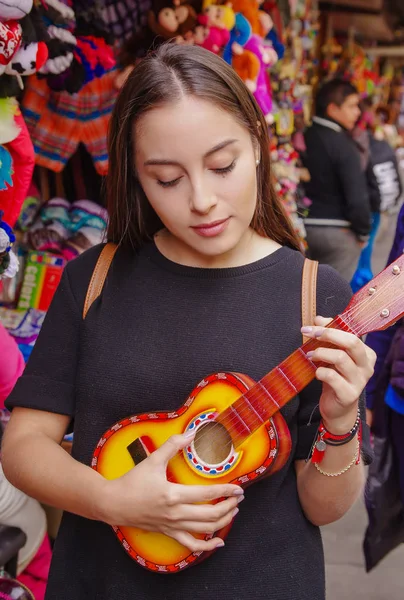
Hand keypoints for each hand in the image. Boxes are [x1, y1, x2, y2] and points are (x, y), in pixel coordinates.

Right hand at [101, 433, 243, 552]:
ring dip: (223, 522)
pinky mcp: (168, 533)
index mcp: (173, 495)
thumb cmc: (133, 481)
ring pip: (204, 530)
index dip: (226, 491)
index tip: (239, 488)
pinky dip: (206, 546)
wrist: (113, 503)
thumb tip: (191, 433)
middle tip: (238, 498)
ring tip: (233, 512)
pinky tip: (218, 542)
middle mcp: (175, 514)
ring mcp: (172, 526)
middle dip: (229, 506)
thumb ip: (173, 445)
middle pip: (210, 515)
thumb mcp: (153, 459)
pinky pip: (191, 545)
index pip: (207, 494)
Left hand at [301, 316, 375, 433]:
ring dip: (321, 353)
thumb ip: (329, 336)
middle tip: (311, 334)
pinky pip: (333, 377)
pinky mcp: (349, 394)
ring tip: (311, 355)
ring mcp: (360, 381)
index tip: (313, 325)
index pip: (352, 334)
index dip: (331, 327)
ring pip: (341, 358)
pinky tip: (316, 372)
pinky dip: (321, 371)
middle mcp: (367, 366)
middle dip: (329, 335)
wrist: (337, 408)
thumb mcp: (334, 354)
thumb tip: (318, 319)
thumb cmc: (336, 377)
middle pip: (352, 343)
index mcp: (366, 354)